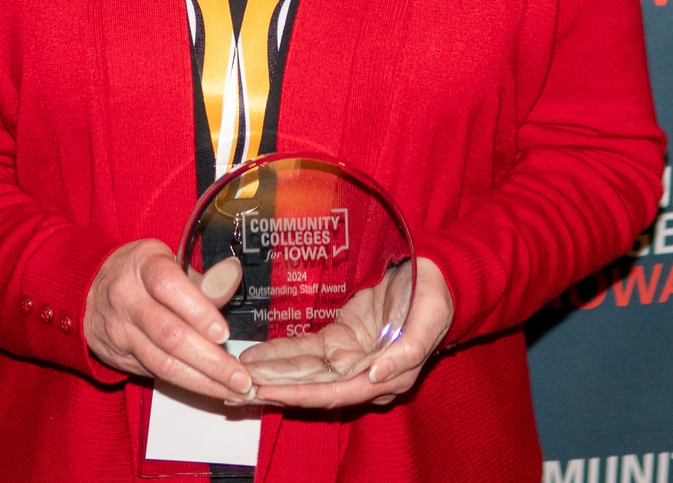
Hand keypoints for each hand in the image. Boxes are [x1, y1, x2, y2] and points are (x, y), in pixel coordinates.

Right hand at [84, 239, 252, 400]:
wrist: (85, 292)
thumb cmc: (138, 273)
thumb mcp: (164, 260)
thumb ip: (198, 277)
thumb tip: (232, 277)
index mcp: (143, 265)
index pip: (168, 287)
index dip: (198, 311)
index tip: (224, 333)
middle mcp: (127, 299)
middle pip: (169, 335)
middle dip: (210, 360)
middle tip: (241, 377)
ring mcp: (121, 332)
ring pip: (163, 363)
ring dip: (203, 381)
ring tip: (235, 390)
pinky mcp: (121, 358)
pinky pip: (156, 374)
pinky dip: (188, 384)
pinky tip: (213, 389)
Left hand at [248, 256, 452, 410]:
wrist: (433, 276)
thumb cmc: (435, 300)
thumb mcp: (428, 321)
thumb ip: (405, 352)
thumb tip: (374, 377)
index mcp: (386, 378)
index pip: (336, 393)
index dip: (301, 395)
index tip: (268, 393)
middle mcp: (362, 375)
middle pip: (312, 388)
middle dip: (276, 389)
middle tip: (238, 389)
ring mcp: (349, 357)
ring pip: (304, 370)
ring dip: (272, 373)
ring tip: (239, 373)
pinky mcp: (340, 339)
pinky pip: (306, 349)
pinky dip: (282, 352)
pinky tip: (257, 354)